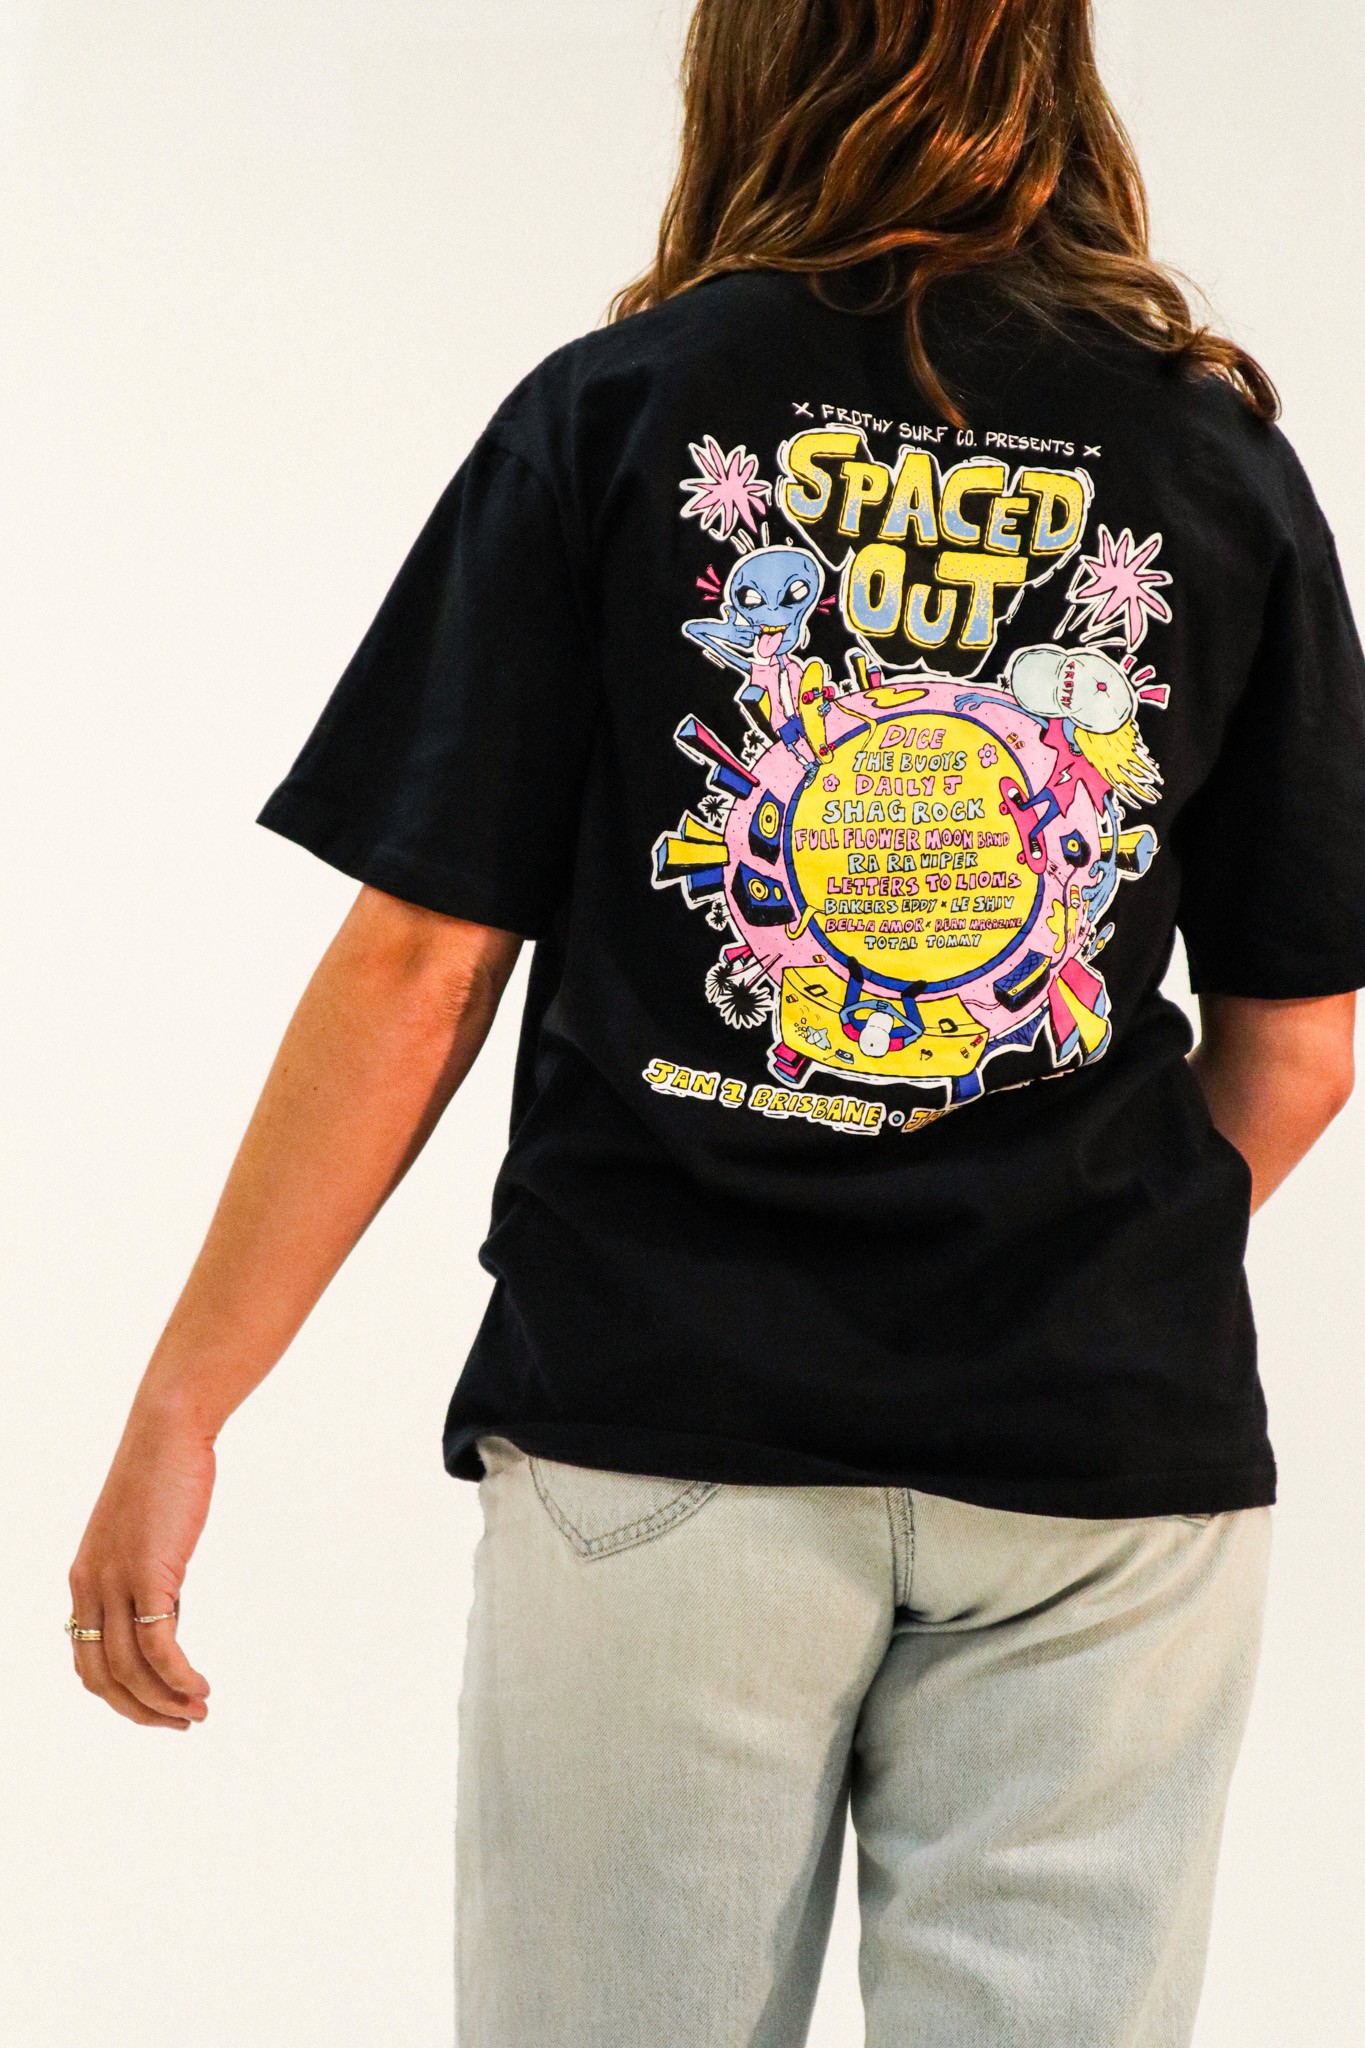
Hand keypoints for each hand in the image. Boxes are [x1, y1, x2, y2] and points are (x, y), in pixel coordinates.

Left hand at [68, 1401, 214, 1728]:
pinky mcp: (147, 1573)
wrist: (168, 1431)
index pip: (87, 1661)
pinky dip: (179, 1678)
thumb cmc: (164, 1475)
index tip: (158, 1707)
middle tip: (180, 1723)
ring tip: (198, 1712)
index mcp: (85, 1579)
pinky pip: (159, 1646)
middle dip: (141, 1711)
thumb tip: (166, 1618)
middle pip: (102, 1677)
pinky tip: (201, 1687)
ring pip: (130, 1670)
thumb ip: (147, 1579)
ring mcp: (115, 1581)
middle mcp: (90, 1586)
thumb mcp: (146, 1537)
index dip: (121, 1696)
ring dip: (165, 1702)